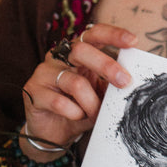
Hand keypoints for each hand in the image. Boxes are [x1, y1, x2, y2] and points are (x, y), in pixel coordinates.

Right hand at [22, 23, 137, 150]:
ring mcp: (43, 73)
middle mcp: (58, 57)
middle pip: (80, 50)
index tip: (133, 41)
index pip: (92, 33)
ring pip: (74, 82)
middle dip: (106, 65)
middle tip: (125, 82)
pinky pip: (60, 102)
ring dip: (92, 102)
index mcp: (76, 51)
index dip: (112, 34)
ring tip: (96, 113)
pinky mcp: (33, 92)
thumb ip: (111, 84)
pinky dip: (75, 113)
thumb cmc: (79, 107)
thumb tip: (132, 79)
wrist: (52, 133)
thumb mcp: (99, 93)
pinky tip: (77, 117)